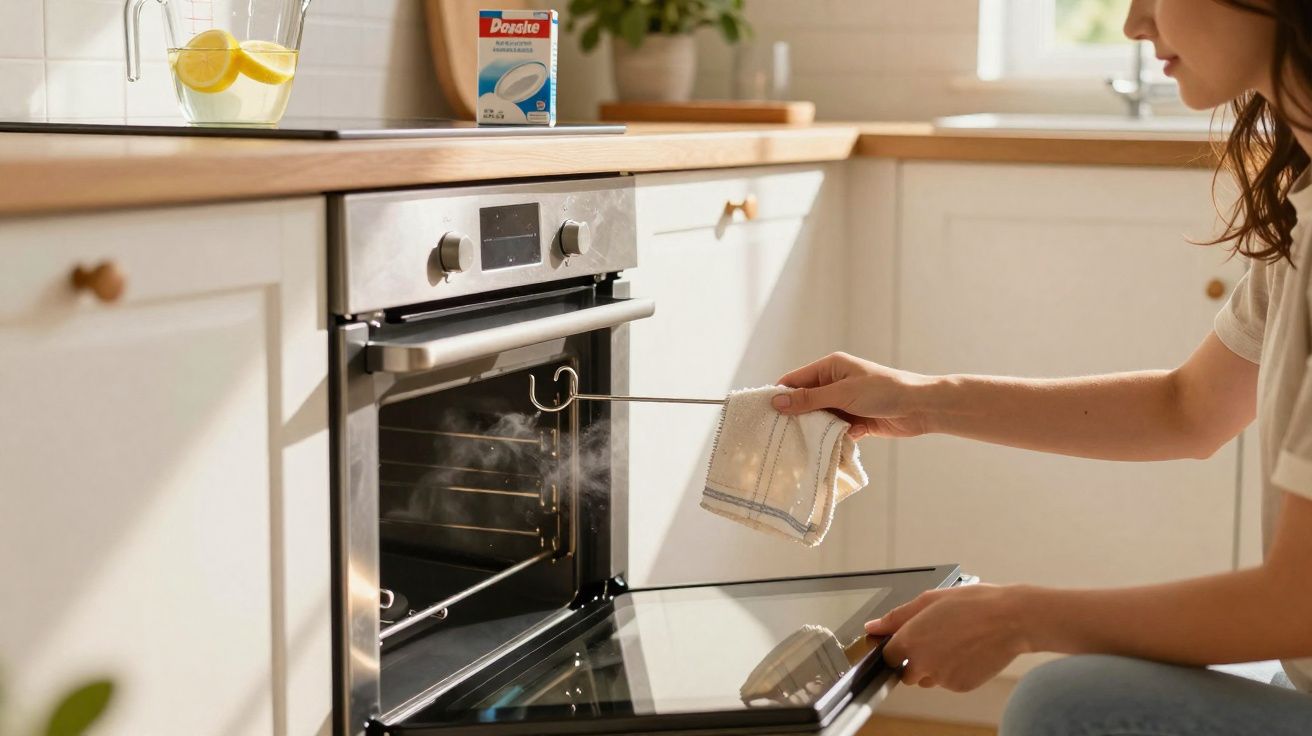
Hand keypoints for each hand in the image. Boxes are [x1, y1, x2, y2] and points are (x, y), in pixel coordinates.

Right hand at [772, 352, 932, 438]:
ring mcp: (845, 403)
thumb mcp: (842, 393)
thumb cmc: (883, 391)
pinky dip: (834, 438)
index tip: (766, 415)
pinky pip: (835, 431)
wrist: (920, 408)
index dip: (780, 396)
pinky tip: (834, 445)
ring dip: (817, 430)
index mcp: (830, 367)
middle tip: (782, 435)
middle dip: (797, 417)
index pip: (795, 380)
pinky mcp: (855, 421)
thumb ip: (809, 399)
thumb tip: (777, 401)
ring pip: (820, 419)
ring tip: (806, 444)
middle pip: (805, 401)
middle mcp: (835, 383)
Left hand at [865, 584, 1032, 691]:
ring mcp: (942, 677)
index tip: (909, 640)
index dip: (898, 648)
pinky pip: (948, 682)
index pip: (889, 656)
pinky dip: (954, 671)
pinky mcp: (960, 686)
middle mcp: (922, 663)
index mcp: (910, 640)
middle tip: (935, 640)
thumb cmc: (972, 604)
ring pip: (928, 679)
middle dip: (914, 661)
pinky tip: (967, 652)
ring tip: (954, 643)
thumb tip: (872, 626)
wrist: (1011, 619)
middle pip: (906, 673)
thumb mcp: (929, 600)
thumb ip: (896, 617)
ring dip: (933, 667)